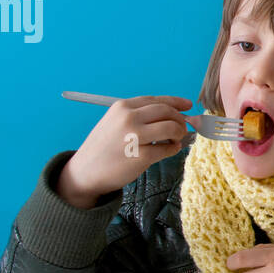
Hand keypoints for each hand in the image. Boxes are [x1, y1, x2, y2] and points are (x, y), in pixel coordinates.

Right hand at [58, 96, 192, 207]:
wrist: (85, 171)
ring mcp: (134, 137)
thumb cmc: (103, 147)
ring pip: (171, 128)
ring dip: (179, 133)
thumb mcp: (114, 122)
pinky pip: (167, 149)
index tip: (188, 105)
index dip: (176, 102)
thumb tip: (172, 114)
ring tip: (176, 139)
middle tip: (182, 128)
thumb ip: (139, 116)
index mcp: (122, 107)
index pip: (157, 100)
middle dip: (179, 119)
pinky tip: (170, 149)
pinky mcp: (140, 156)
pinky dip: (173, 149)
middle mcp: (128, 118)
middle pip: (167, 112)